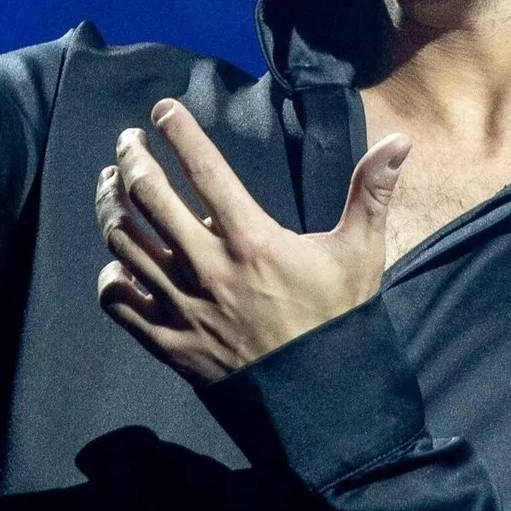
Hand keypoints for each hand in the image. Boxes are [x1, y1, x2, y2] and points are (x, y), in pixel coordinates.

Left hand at [94, 98, 410, 384]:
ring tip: (110, 184)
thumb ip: (371, 193)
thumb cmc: (338, 321)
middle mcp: (208, 268)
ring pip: (125, 243)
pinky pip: (120, 302)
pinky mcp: (170, 342)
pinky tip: (116, 262)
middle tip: (128, 142)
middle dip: (132, 159)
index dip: (178, 132)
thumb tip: (400, 139)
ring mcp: (183, 305)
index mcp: (251, 240)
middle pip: (149, 197)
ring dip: (111, 206)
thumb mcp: (360, 253)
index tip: (162, 109)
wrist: (319, 401)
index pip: (204, 170)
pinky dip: (110, 277)